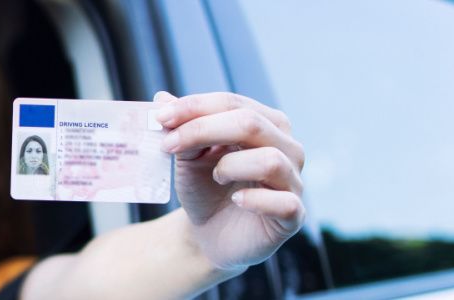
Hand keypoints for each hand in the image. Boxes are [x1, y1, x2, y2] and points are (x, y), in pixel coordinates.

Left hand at [154, 91, 304, 270]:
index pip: (233, 103)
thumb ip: (181, 129)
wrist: (209, 233)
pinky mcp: (292, 216)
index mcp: (266, 124)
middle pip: (251, 124)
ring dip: (231, 166)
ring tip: (215, 176)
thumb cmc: (205, 188)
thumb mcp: (189, 156)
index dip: (196, 107)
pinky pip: (284, 203)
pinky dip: (255, 200)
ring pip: (270, 160)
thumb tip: (161, 98)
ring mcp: (293, 181)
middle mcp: (287, 148)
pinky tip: (236, 200)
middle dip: (203, 130)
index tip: (160, 117)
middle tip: (168, 145)